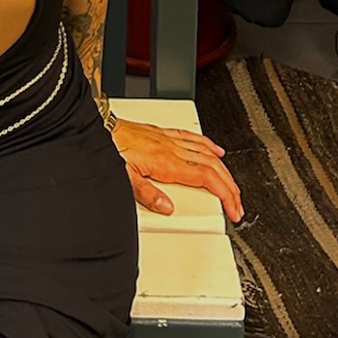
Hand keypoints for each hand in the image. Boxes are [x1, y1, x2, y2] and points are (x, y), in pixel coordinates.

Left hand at [112, 119, 242, 223]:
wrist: (99, 128)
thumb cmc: (110, 149)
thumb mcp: (125, 177)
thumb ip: (147, 194)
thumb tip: (167, 207)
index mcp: (166, 163)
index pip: (206, 179)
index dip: (224, 194)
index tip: (233, 208)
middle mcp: (171, 149)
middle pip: (212, 167)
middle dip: (230, 187)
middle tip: (237, 204)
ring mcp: (169, 140)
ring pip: (206, 153)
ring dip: (224, 169)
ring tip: (233, 184)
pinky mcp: (162, 133)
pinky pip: (192, 138)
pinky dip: (207, 145)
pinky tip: (215, 150)